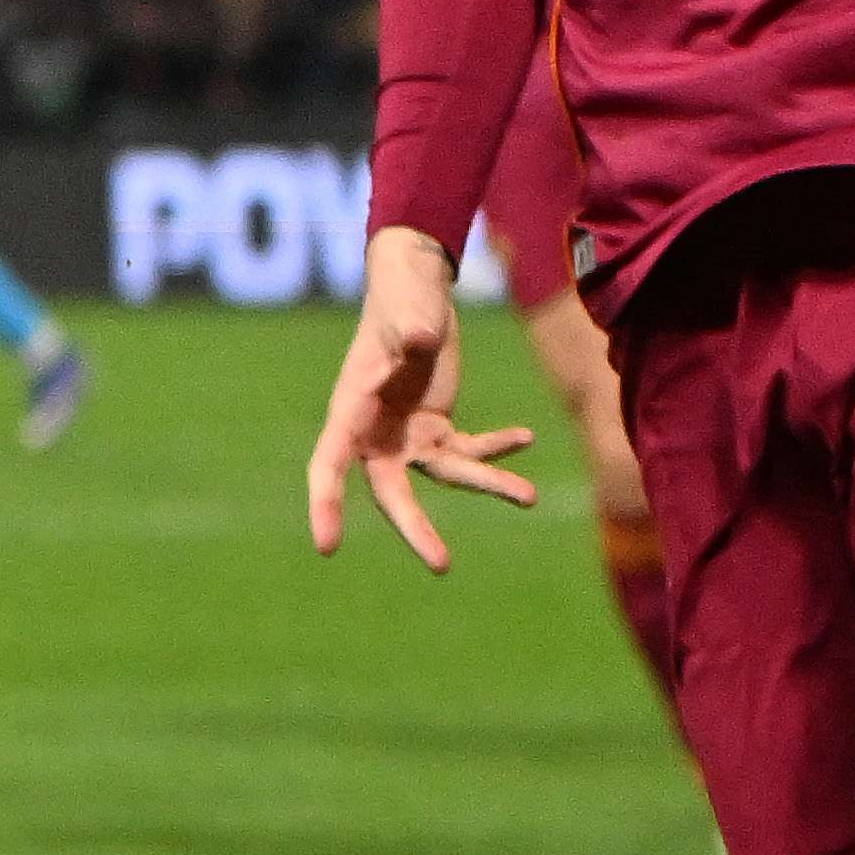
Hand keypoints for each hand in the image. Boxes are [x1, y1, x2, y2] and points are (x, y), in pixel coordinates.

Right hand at [302, 227, 536, 570]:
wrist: (416, 290)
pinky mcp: (438, 426)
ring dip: (487, 485)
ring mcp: (409, 433)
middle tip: (441, 564)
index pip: (329, 464)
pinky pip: (470, 449)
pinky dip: (498, 447)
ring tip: (529, 496)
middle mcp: (377, 432)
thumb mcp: (405, 313)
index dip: (325, 505)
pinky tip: (525, 438)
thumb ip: (410, 329)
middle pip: (391, 491)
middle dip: (416, 528)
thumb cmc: (400, 300)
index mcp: (353, 408)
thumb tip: (419, 340)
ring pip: (445, 476)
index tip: (327, 546)